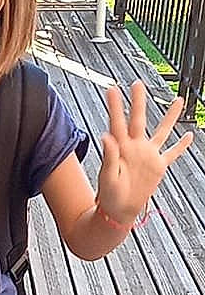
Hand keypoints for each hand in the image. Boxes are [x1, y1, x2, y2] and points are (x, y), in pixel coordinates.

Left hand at [97, 81, 192, 225]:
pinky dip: (181, 146)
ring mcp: (148, 155)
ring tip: (177, 101)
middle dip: (139, 101)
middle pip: (139, 119)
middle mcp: (135, 147)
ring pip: (162, 131)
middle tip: (138, 84)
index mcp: (121, 148)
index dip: (116, 106)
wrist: (119, 210)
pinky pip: (172, 153)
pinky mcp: (158, 167)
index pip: (118, 122)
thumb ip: (108, 156)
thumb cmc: (109, 195)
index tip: (112, 89)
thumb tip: (105, 136)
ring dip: (169, 117)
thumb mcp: (107, 176)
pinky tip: (189, 136)